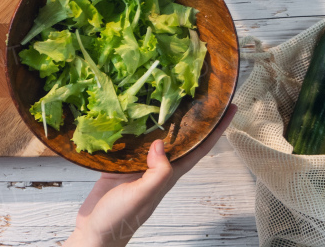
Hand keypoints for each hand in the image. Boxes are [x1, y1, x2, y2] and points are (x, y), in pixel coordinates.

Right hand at [65, 104, 236, 246]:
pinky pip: (128, 141)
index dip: (216, 130)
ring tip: (167, 94)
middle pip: (179, 139)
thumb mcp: (141, 197)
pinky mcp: (118, 164)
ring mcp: (137, 166)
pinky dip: (129, 127)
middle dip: (191, 118)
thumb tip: (161, 143)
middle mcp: (156, 167)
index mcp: (167, 175)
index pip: (199, 148)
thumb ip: (156, 174)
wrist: (95, 233)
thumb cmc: (119, 220)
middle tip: (200, 91)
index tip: (230, 109)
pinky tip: (127, 113)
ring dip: (160, 118)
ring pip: (153, 136)